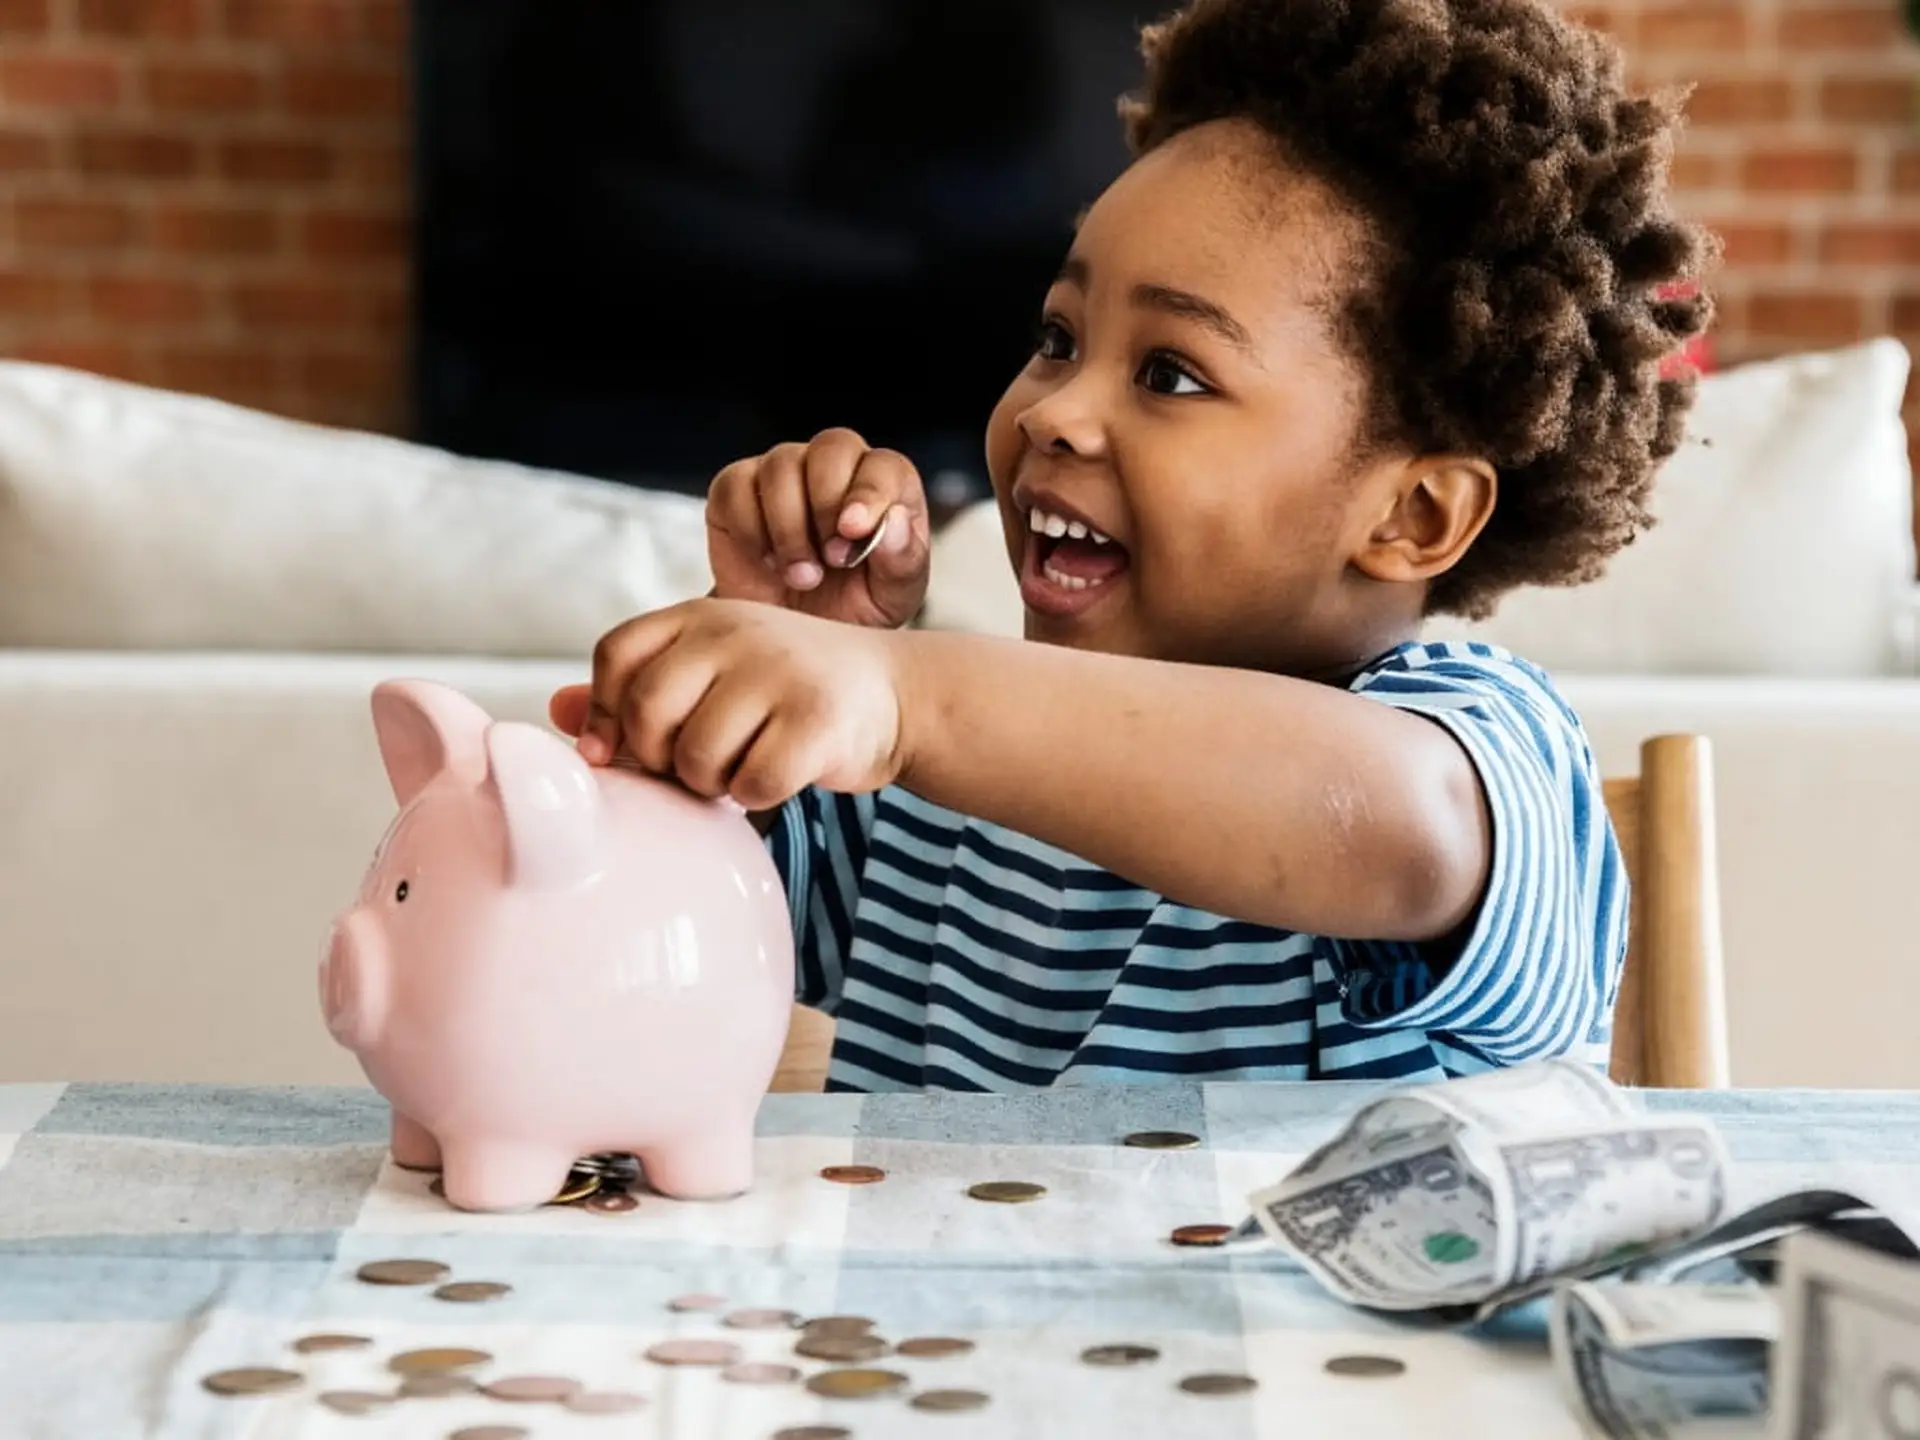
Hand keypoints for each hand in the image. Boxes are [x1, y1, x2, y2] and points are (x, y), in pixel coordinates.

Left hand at [550, 599, 908, 809]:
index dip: (610, 712)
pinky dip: (757, 796)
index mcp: (701, 614)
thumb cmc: (789, 691)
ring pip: (697, 756)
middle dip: (660, 758)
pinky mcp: (817, 720)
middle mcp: (737, 632)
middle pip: (649, 712)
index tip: (627, 749)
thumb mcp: (717, 671)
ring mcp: (779, 672)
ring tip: (742, 766)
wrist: (898, 692)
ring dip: (712, 783)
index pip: (619, 656)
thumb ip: (640, 690)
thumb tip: (558, 713)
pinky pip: (751, 784)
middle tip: (695, 767)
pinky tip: (779, 776)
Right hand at [706, 428, 929, 627]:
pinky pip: (735, 487)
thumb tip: (896, 521)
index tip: (854, 530)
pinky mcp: (735, 490)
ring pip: (781, 466)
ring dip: (790, 528)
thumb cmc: (850, 609)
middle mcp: (833, 468)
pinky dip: (750, 529)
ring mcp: (782, 474)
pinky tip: (768, 562)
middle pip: (832, 447)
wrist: (792, 640)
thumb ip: (903, 560)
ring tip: (802, 576)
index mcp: (884, 487)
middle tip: (831, 559)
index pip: (882, 465)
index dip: (869, 492)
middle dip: (828, 504)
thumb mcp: (891, 598)